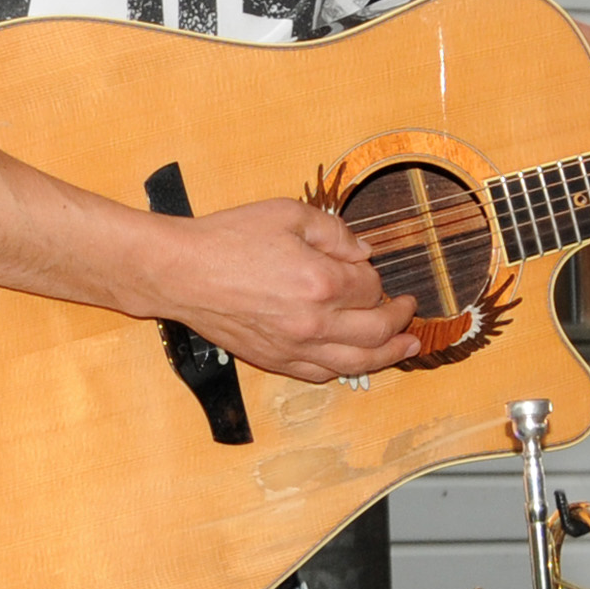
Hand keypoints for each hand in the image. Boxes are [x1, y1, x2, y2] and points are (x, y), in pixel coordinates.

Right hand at [135, 198, 420, 383]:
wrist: (181, 272)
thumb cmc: (228, 238)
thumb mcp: (287, 214)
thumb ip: (333, 231)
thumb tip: (363, 251)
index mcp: (321, 281)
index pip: (370, 286)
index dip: (374, 275)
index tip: (365, 267)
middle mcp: (314, 321)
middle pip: (376, 330)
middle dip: (399, 319)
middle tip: (409, 310)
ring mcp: (294, 347)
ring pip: (357, 362)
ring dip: (389, 355)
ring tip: (408, 349)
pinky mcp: (274, 360)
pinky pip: (321, 374)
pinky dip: (347, 369)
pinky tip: (358, 362)